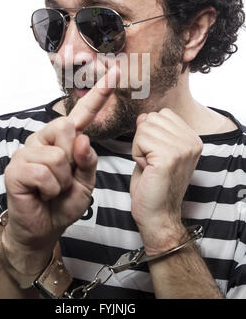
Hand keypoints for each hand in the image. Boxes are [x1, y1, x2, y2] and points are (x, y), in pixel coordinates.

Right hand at [3, 65, 118, 272]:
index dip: (99, 95)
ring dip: (62, 180)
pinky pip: (44, 173)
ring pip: (58, 155)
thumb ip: (88, 160)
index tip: (114, 74)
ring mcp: (27, 151)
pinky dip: (50, 189)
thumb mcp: (86, 182)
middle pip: (67, 128)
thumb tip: (82, 138)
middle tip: (65, 178)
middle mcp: (43, 139)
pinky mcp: (15, 168)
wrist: (44, 228)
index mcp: (64, 140)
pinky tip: (42, 194)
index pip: (82, 114)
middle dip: (73, 159)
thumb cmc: (64, 203)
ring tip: (53, 189)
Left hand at [130, 108, 202, 253]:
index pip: (163, 114)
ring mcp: (182, 148)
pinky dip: (136, 154)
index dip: (151, 133)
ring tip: (150, 166)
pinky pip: (140, 139)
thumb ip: (155, 131)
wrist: (158, 215)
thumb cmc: (154, 185)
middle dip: (143, 139)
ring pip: (144, 127)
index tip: (156, 156)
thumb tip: (144, 116)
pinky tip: (147, 169)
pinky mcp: (169, 157)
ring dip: (139, 147)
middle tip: (151, 162)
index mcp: (193, 139)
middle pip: (152, 118)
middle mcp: (192, 141)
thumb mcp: (157, 151)